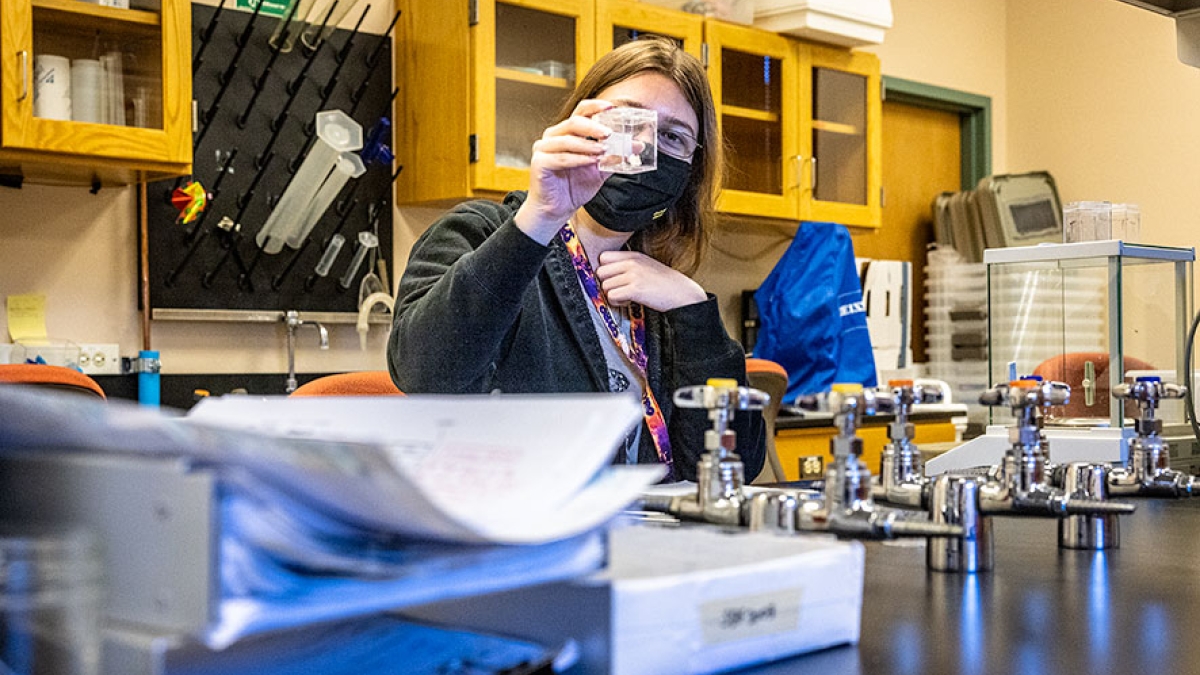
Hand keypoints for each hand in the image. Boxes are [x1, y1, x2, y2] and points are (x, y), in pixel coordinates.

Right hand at [513, 100, 614, 244]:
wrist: (557, 210)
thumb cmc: (574, 187)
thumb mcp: (600, 170)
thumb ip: (615, 156)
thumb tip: (637, 146)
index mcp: (567, 132)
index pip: (581, 112)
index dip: (596, 106)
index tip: (612, 107)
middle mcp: (553, 136)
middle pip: (574, 122)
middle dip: (594, 127)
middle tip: (609, 134)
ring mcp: (543, 148)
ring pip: (567, 140)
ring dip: (588, 145)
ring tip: (603, 151)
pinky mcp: (539, 163)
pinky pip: (560, 158)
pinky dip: (578, 159)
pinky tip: (591, 161)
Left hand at [595, 250, 707, 311]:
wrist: (682, 293)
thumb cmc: (665, 283)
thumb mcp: (646, 266)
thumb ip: (629, 266)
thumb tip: (608, 273)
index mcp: (633, 256)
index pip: (603, 257)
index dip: (605, 270)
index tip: (614, 279)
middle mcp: (631, 263)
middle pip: (600, 272)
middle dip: (607, 283)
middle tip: (620, 289)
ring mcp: (633, 275)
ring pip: (605, 286)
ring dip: (613, 295)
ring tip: (627, 297)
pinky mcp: (635, 289)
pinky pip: (612, 296)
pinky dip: (618, 302)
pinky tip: (629, 302)